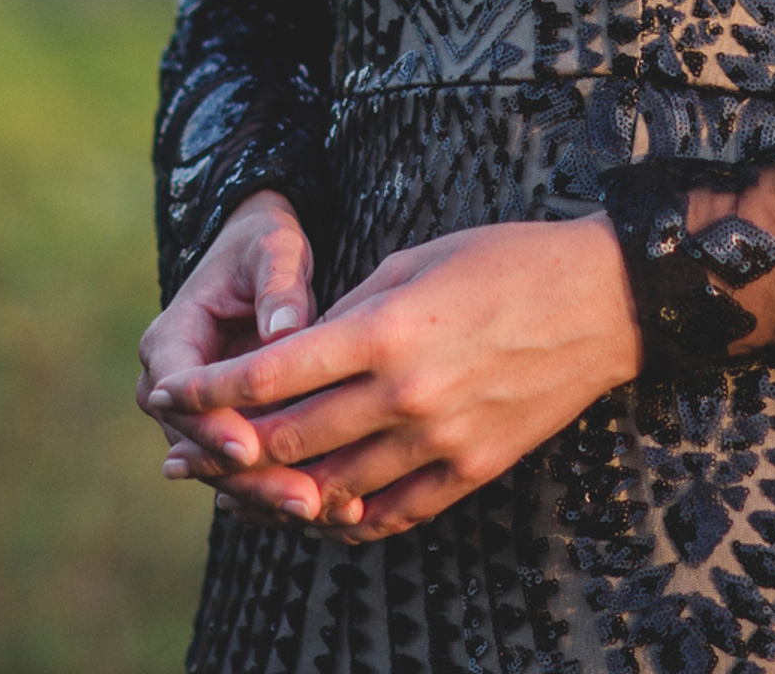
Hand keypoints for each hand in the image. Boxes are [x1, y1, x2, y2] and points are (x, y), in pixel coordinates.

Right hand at [138, 190, 326, 525]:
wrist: (262, 259)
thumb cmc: (265, 246)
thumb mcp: (273, 249)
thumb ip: (278, 286)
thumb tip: (284, 332)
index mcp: (169, 341)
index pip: (179, 395)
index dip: (212, 425)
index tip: (250, 446)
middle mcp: (172, 390)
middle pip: (200, 449)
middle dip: (250, 478)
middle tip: (303, 500)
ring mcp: (199, 418)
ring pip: (225, 471)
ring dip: (271, 496)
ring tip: (324, 511)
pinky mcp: (229, 432)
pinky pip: (248, 471)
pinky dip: (282, 489)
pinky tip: (331, 509)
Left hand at [149, 214, 642, 544]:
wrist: (602, 301)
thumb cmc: (505, 261)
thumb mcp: (416, 260)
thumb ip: (348, 312)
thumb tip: (291, 354)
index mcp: (387, 328)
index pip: (272, 375)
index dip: (210, 389)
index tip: (172, 391)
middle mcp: (406, 393)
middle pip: (289, 440)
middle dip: (227, 448)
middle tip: (190, 450)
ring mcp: (440, 439)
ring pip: (331, 487)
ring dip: (278, 490)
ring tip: (243, 484)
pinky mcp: (470, 469)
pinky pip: (389, 513)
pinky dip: (344, 515)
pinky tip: (320, 504)